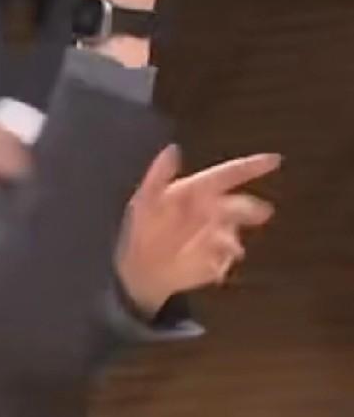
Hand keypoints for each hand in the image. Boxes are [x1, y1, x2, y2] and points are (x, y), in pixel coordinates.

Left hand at [117, 146, 281, 316]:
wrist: (141, 268)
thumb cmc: (143, 228)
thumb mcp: (145, 199)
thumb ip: (159, 174)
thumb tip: (172, 148)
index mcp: (197, 192)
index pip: (228, 175)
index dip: (251, 167)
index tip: (275, 159)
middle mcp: (212, 212)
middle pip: (239, 206)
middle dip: (247, 209)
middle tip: (259, 213)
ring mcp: (218, 236)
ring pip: (232, 236)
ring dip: (225, 241)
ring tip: (210, 247)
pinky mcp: (219, 261)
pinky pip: (225, 261)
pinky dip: (215, 263)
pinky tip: (198, 265)